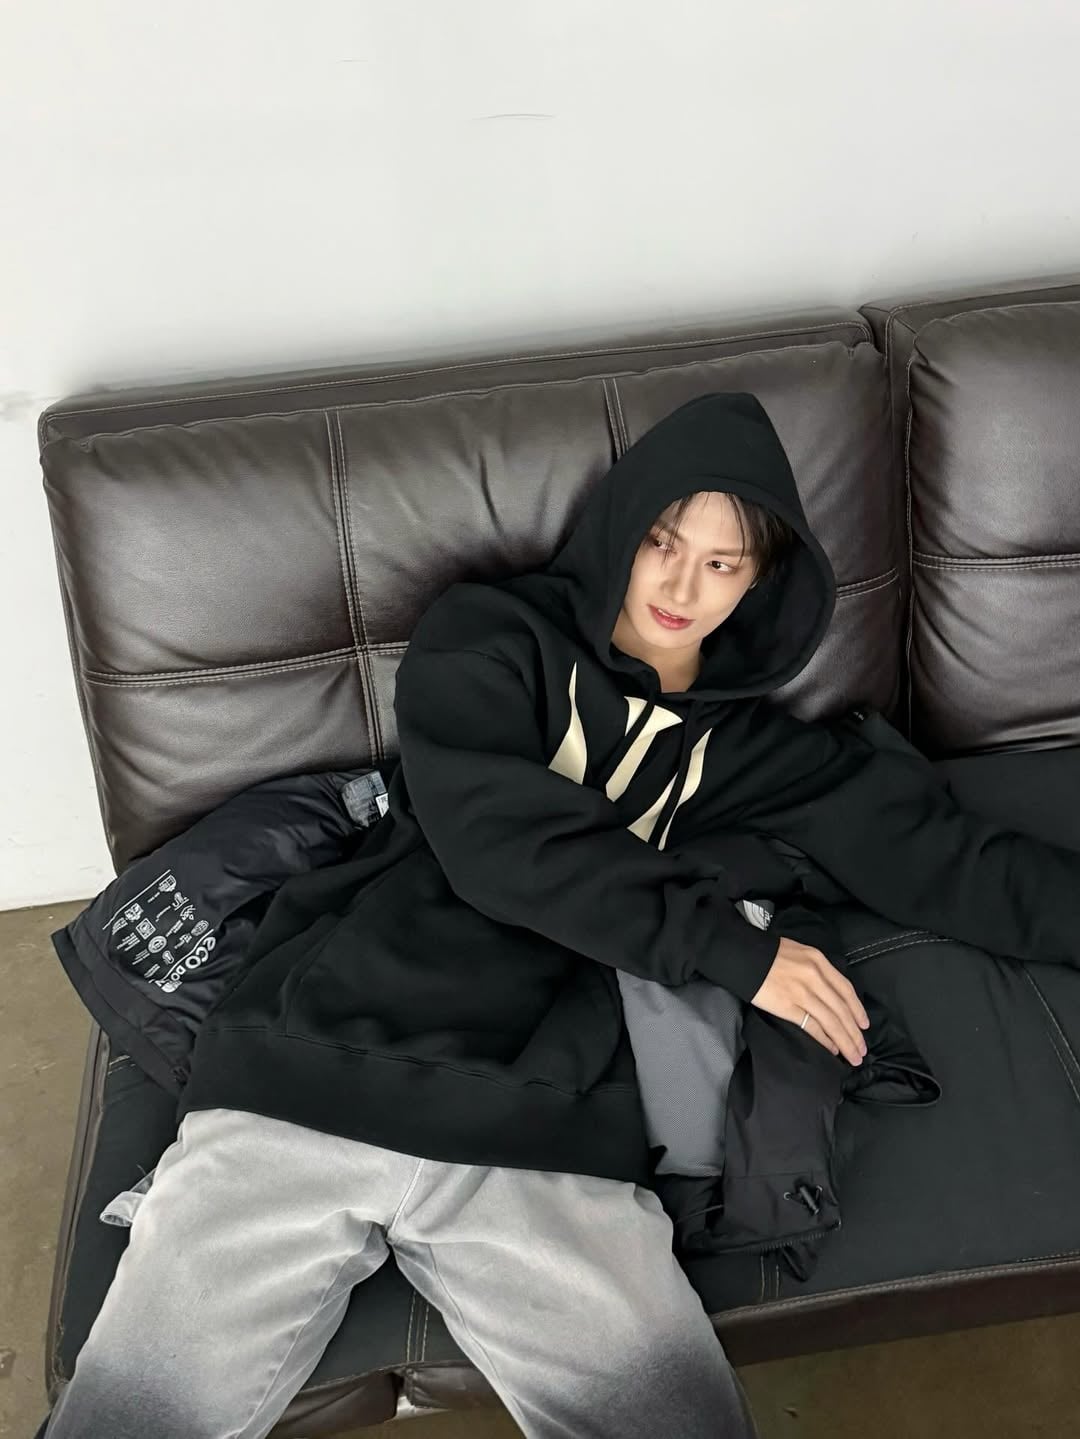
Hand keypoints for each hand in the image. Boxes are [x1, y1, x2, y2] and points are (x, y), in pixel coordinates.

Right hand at [750, 935, 869, 1065]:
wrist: (744, 956)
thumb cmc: (769, 954)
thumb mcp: (800, 952)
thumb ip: (816, 968)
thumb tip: (828, 990)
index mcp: (819, 962)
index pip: (846, 990)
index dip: (858, 1010)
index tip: (864, 1025)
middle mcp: (815, 977)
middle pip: (842, 1010)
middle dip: (855, 1033)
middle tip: (862, 1049)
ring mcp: (802, 993)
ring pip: (831, 1022)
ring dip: (845, 1041)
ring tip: (853, 1055)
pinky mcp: (788, 1006)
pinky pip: (812, 1026)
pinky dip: (825, 1040)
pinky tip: (832, 1049)